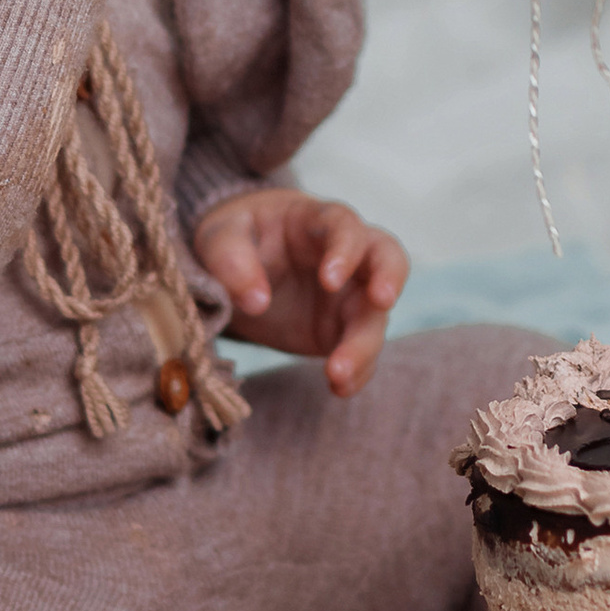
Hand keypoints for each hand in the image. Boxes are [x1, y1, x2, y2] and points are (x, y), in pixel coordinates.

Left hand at [193, 189, 409, 396]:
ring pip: (374, 315)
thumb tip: (256, 301)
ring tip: (338, 375)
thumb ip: (231, 260)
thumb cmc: (235, 237)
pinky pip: (361, 350)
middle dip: (390, 278)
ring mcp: (349, 294)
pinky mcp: (342, 328)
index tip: (329, 280)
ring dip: (364, 345)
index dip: (345, 250)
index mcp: (316, 222)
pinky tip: (340, 389)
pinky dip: (357, 371)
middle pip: (387, 258)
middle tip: (382, 302)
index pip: (345, 226)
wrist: (236, 263)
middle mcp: (346, 255)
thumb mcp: (219, 237)